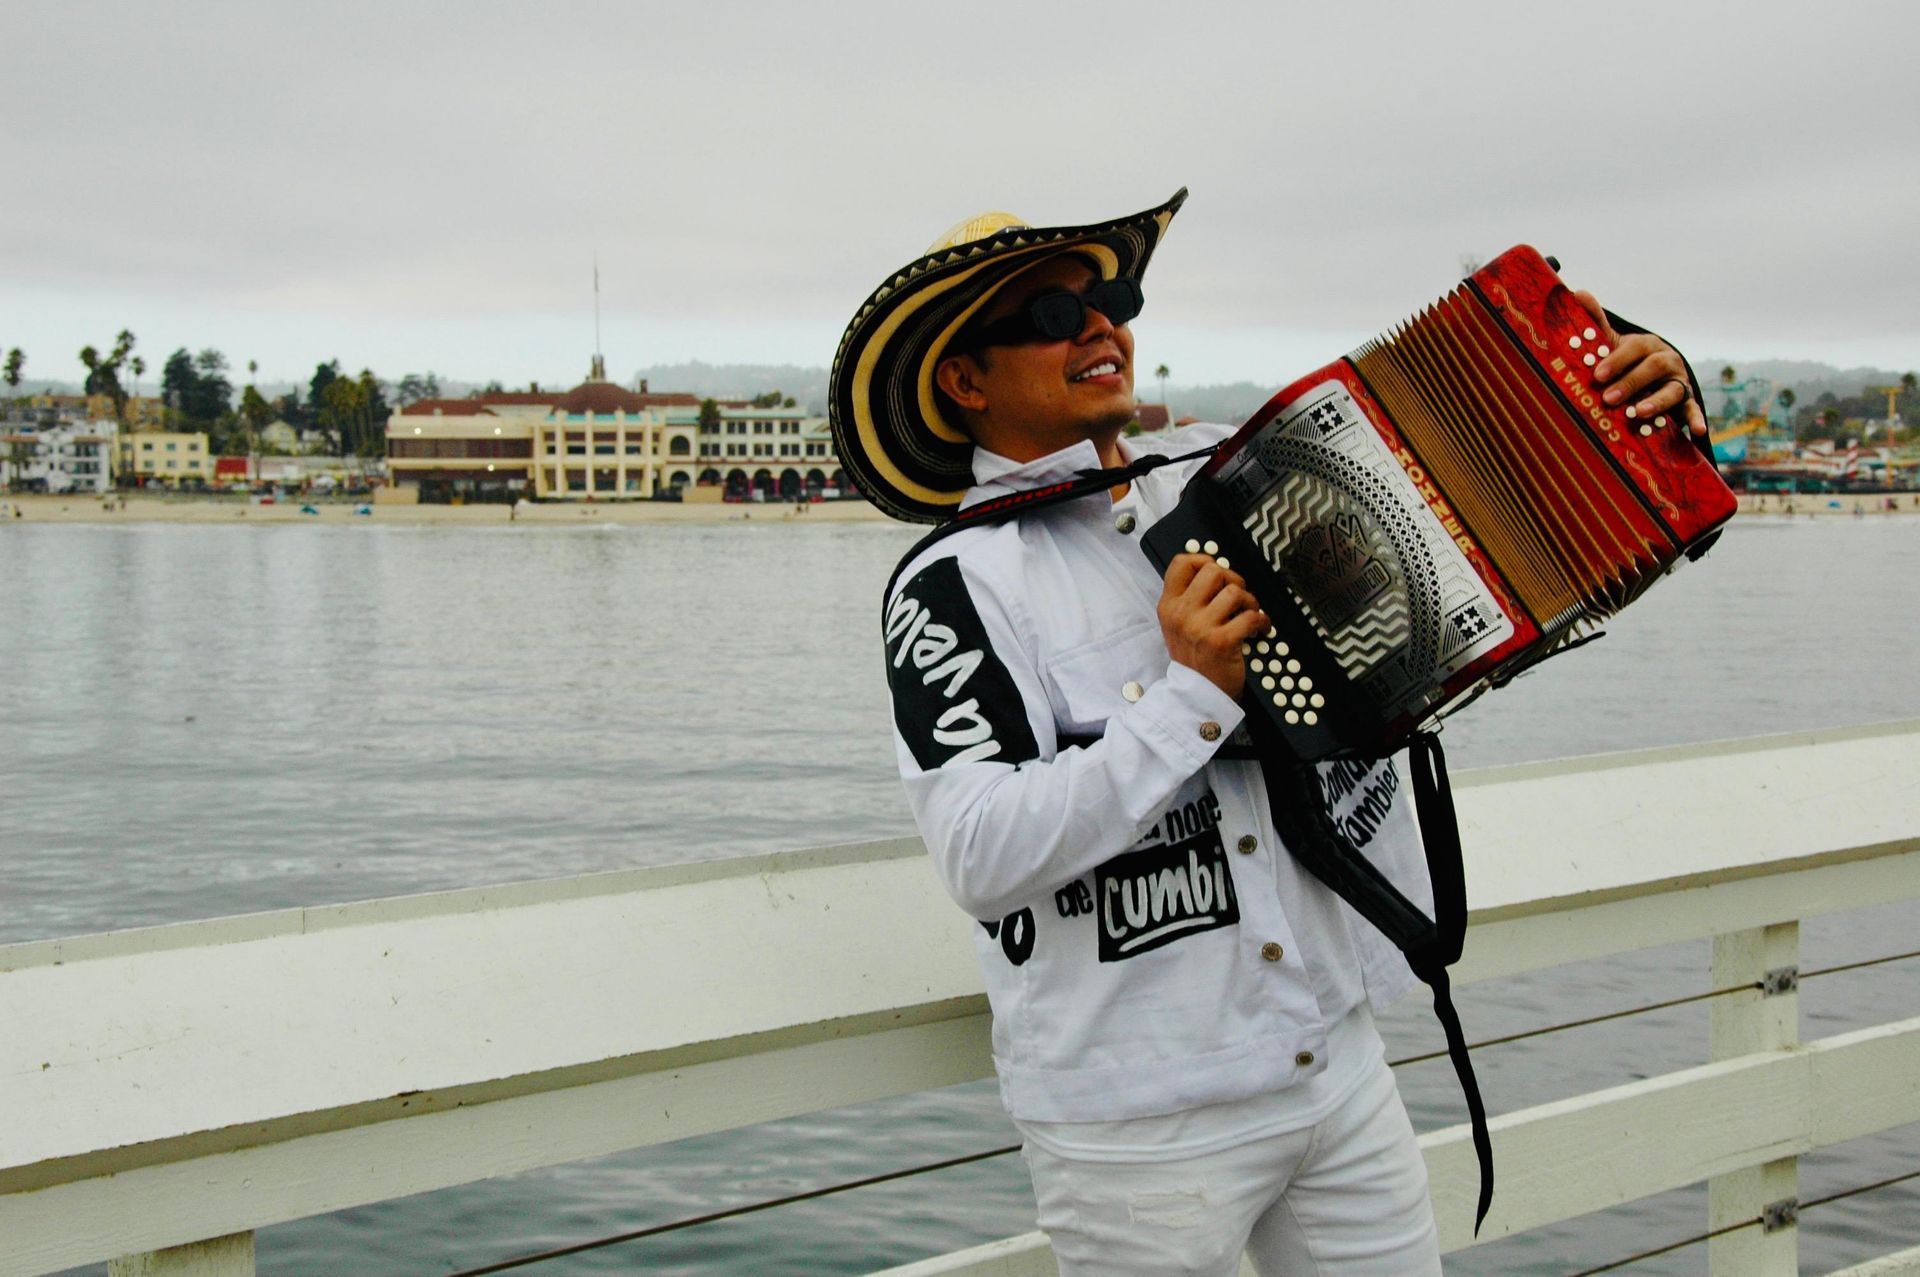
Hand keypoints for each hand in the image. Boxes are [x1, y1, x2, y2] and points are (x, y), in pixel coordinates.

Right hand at [1158, 553, 1268, 698]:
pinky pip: (1251, 616)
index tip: (1218, 571)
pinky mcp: (1221, 641)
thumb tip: (1217, 571)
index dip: (1205, 560)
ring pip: (1235, 591)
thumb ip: (1190, 598)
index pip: (1182, 563)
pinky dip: (1262, 621)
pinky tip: (1260, 629)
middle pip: (1213, 570)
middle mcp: (1181, 613)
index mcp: (1168, 605)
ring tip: (1248, 614)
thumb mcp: (1177, 625)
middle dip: (1233, 579)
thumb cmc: (1193, 659)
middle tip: (1237, 597)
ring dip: (1249, 601)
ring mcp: (1200, 627)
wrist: (1196, 696)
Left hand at [1570, 290, 1707, 437]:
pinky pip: (1693, 410)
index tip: (1597, 375)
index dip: (1617, 360)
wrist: (1649, 376)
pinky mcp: (1685, 402)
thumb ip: (1596, 321)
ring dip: (1656, 401)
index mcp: (1647, 346)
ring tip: (1638, 413)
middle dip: (1631, 382)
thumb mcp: (1612, 342)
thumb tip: (1578, 292)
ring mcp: (1677, 381)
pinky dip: (1696, 420)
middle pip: (1653, 368)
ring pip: (1672, 390)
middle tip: (1609, 399)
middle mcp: (1667, 360)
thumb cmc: (1626, 360)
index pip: (1635, 349)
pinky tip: (1698, 432)